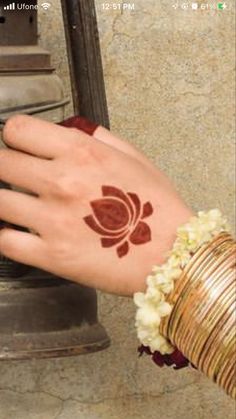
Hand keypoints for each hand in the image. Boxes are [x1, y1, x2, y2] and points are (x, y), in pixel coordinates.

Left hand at [0, 115, 192, 295]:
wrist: (172, 254)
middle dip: (4, 165)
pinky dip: (6, 236)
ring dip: (5, 201)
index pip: (18, 130)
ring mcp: (54, 221)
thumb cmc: (157, 208)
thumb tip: (71, 131)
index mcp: (82, 153)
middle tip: (15, 175)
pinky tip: (18, 233)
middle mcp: (62, 182)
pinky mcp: (52, 256)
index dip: (14, 137)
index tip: (19, 145)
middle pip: (0, 163)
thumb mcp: (135, 159)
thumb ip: (99, 139)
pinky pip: (6, 243)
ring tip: (18, 205)